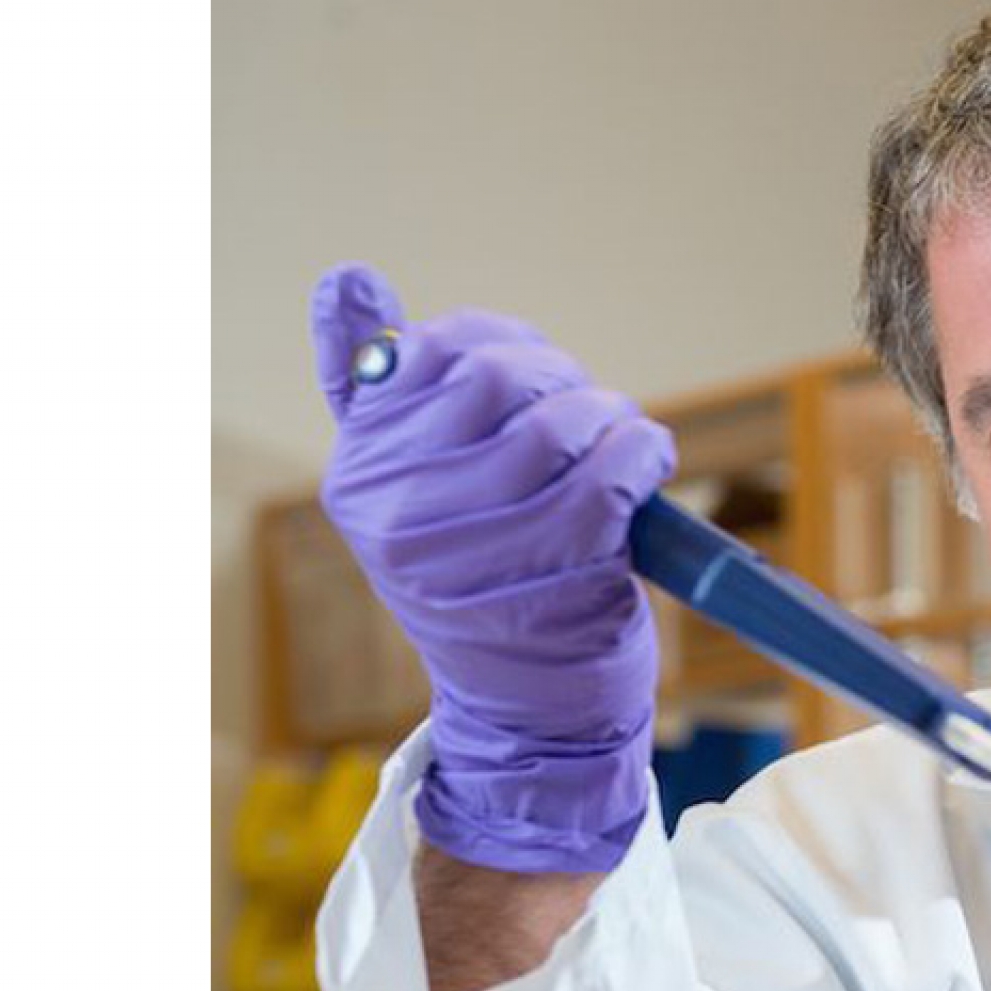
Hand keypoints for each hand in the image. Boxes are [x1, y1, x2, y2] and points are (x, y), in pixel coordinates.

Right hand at [309, 263, 674, 872]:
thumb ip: (379, 391)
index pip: (430, 351)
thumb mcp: (414, 492)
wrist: (527, 712)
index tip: (533, 379)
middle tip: (586, 415)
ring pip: (557, 421)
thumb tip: (344, 279)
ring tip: (619, 444)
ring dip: (608, 418)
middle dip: (560, 380)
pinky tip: (646, 464)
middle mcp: (398, 511)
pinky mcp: (550, 572)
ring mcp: (474, 547)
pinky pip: (609, 471)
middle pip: (496, 377)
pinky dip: (642, 453)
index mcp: (359, 475)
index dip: (502, 345)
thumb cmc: (485, 584)